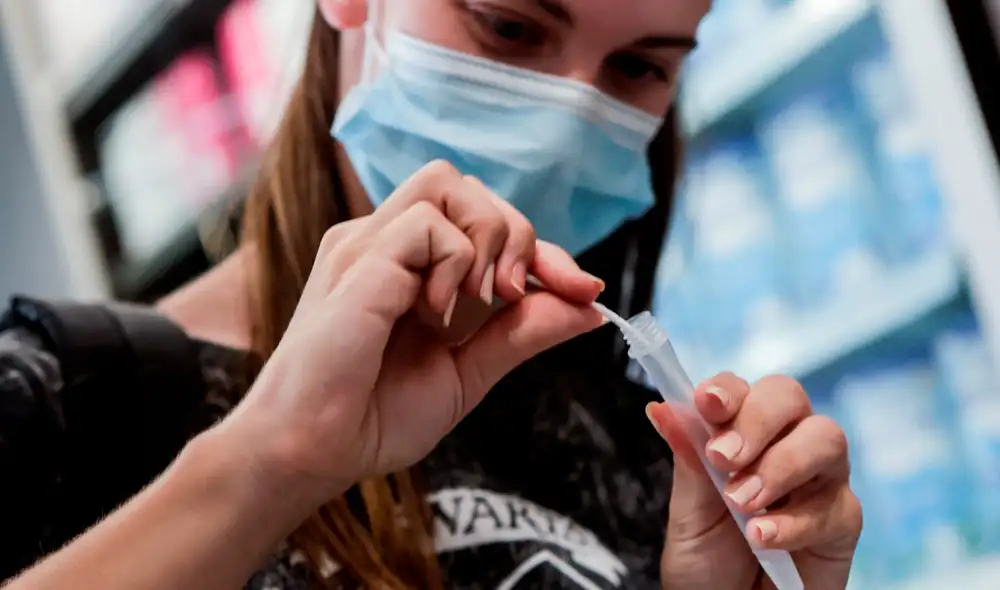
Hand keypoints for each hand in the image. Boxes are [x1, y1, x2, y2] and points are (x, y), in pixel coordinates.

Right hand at [221, 160, 604, 508]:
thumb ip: (522, 333)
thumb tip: (590, 308)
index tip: (585, 290)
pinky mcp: (357, 259)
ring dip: (486, 237)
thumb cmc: (375, 416)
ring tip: (477, 300)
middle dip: (518, 234)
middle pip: (469, 188)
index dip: (542, 249)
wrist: (314, 453)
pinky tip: (435, 313)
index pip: (486, 223)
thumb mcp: (469, 373)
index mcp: (409, 267)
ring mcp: (368, 246)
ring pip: (447, 184)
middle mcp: (386, 245)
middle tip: (512, 297)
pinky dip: (453, 263)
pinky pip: (426, 223)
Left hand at [650, 373, 861, 589]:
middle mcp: (784, 442)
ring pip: (825, 438)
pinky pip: (834, 504)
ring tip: (743, 503)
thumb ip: (687, 461)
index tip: (708, 404)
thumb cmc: (708, 562)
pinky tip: (763, 538)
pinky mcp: (844, 519)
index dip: (727, 389)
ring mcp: (820, 478)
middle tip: (724, 459)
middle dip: (756, 421)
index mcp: (740, 432)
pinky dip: (794, 521)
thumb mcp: (688, 513)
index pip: (741, 390)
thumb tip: (661, 408)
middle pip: (788, 397)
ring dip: (780, 466)